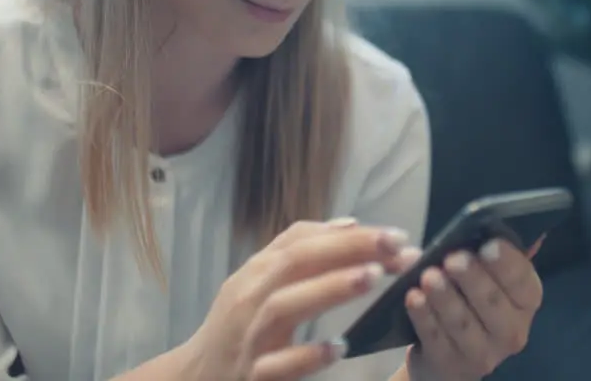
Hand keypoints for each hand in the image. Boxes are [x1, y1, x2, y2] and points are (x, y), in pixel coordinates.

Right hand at [183, 218, 419, 380]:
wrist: (195, 375)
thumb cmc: (238, 324)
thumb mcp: (260, 282)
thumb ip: (300, 253)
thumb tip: (351, 224)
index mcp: (258, 271)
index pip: (302, 240)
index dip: (349, 235)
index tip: (395, 236)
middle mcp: (250, 296)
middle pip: (296, 262)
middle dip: (348, 250)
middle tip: (396, 248)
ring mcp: (250, 336)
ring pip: (285, 306)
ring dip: (329, 288)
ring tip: (372, 277)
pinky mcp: (252, 375)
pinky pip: (278, 365)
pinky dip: (307, 354)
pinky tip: (339, 347)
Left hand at [403, 235, 544, 380]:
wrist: (450, 354)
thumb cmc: (472, 301)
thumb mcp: (488, 278)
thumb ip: (491, 255)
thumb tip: (492, 224)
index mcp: (527, 301)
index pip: (523, 281)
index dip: (506, 263)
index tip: (488, 245)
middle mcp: (513, 330)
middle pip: (492, 302)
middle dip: (472, 278)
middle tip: (453, 259)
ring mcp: (484, 353)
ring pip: (463, 322)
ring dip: (444, 297)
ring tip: (428, 276)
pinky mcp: (452, 365)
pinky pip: (436, 338)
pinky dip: (424, 316)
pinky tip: (413, 298)